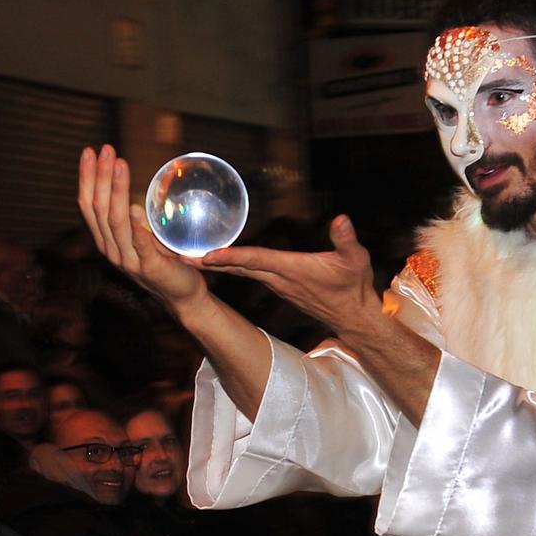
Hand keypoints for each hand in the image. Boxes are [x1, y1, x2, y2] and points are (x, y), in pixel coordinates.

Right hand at [76, 145, 208, 313]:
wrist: (182, 294)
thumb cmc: (162, 259)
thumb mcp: (140, 236)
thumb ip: (131, 218)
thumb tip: (128, 187)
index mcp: (106, 240)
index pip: (89, 205)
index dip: (87, 177)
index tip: (90, 151)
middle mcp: (111, 250)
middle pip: (99, 209)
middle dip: (100, 176)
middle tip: (105, 149)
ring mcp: (129, 260)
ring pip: (116, 221)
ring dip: (117, 190)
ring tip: (120, 165)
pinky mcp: (150, 268)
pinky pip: (141, 245)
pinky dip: (137, 227)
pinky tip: (135, 208)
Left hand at [199, 215, 384, 340]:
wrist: (351, 315)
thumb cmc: (353, 287)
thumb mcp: (356, 260)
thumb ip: (346, 240)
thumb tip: (340, 220)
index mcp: (291, 270)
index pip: (255, 260)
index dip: (231, 257)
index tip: (207, 255)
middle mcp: (278, 278)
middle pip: (238, 267)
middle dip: (209, 261)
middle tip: (180, 255)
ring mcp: (276, 284)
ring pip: (241, 271)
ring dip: (216, 264)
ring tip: (189, 255)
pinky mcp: (279, 285)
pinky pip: (248, 274)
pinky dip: (230, 266)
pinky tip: (216, 260)